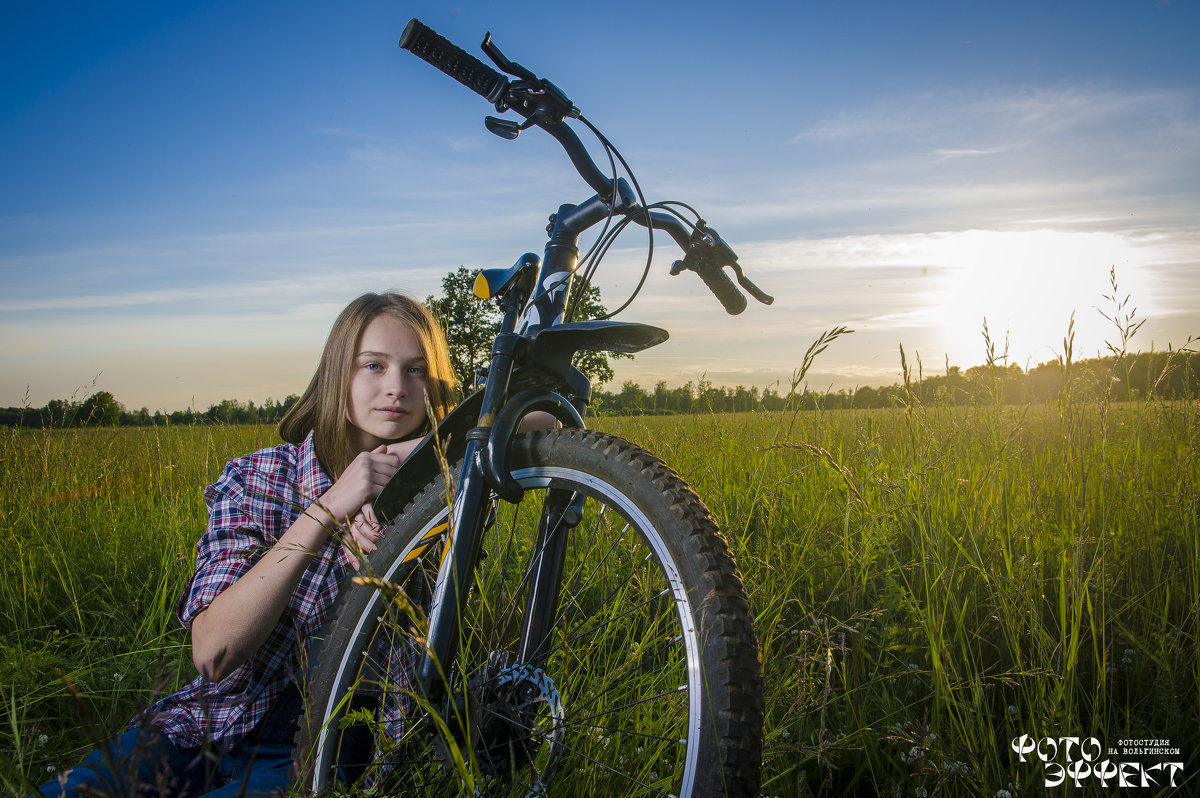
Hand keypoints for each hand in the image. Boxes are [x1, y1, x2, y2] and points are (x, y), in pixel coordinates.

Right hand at [337, 440, 416, 569]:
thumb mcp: (357, 469)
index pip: (394, 459)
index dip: (394, 471)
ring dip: (386, 490)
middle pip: (394, 470)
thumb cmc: (346, 490)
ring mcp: (366, 473)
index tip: (386, 480)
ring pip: (390, 481)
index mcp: (364, 456)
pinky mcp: (366, 487)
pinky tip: (373, 500)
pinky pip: (385, 491)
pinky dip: (382, 497)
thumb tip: (385, 447)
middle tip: (380, 490)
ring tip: (374, 495)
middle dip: (391, 481)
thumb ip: (372, 458)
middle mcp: (365, 461)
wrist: (330, 505)